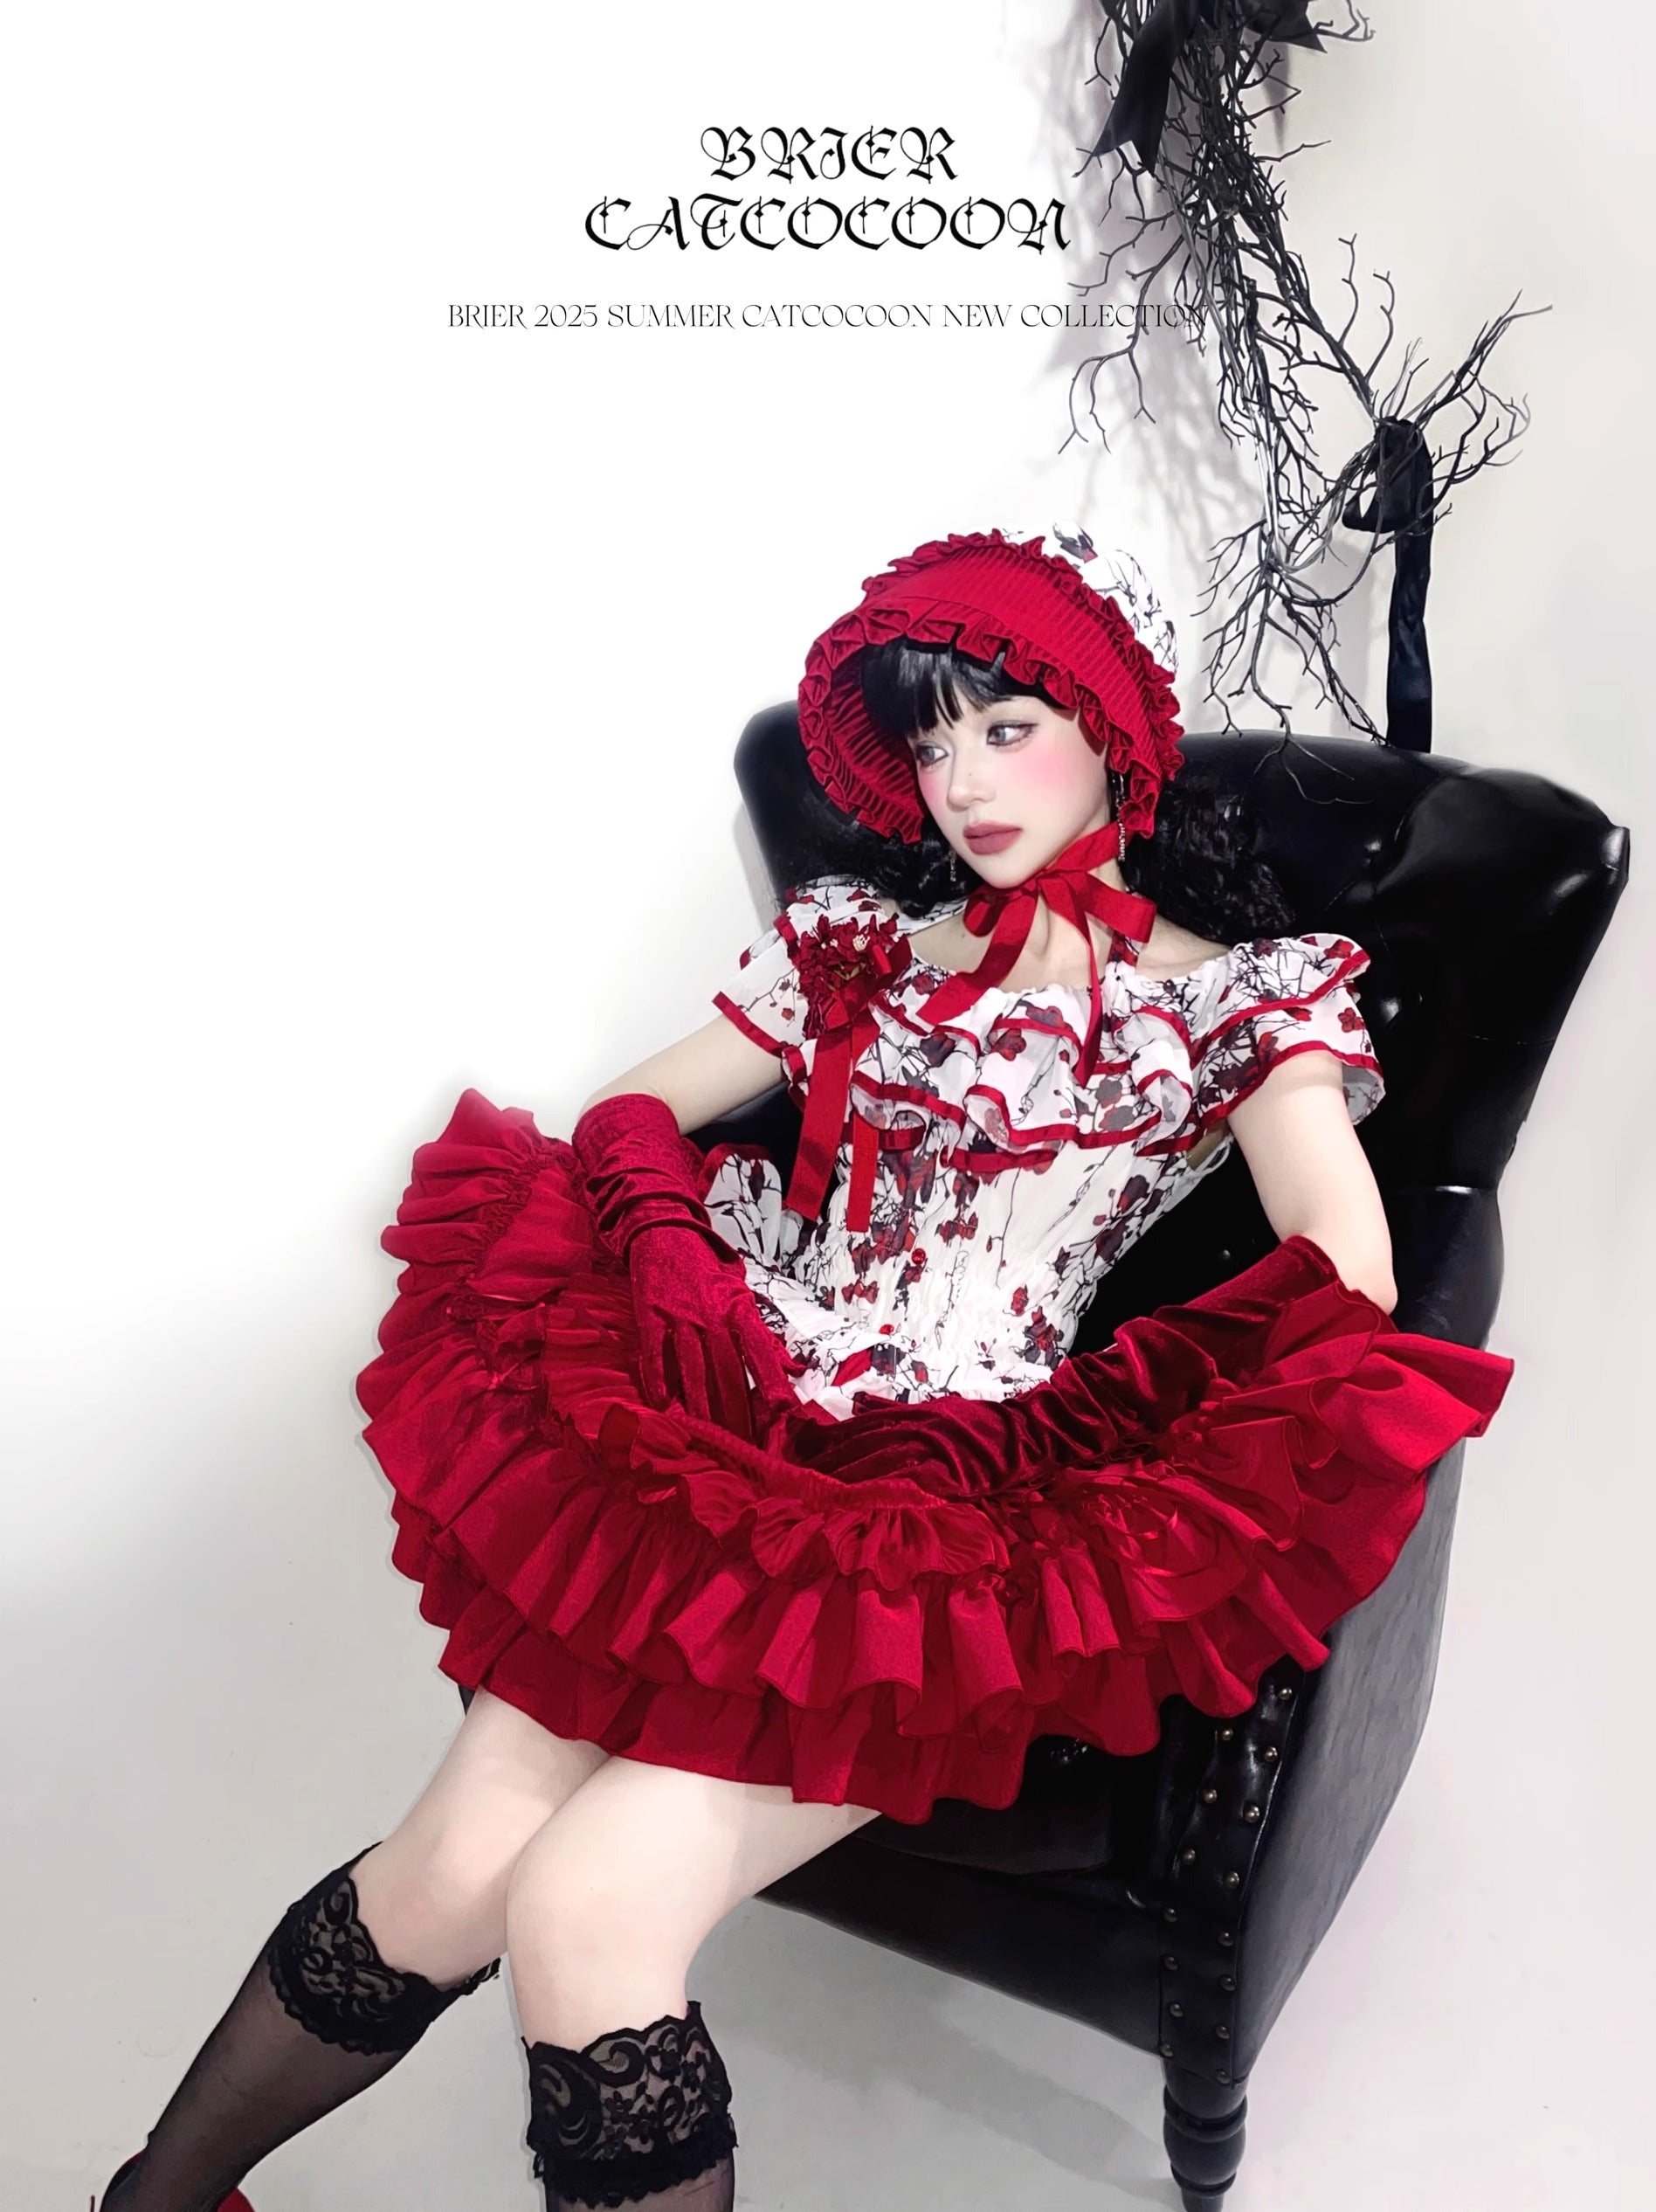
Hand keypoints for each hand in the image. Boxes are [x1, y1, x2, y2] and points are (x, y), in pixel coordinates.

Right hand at [627, 1223, 796, 1437]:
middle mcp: (711, 1314)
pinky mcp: (650, 1317)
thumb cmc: (706, 1272)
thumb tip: (793, 1367)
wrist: (664, 1234)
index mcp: (738, 1308)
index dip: (770, 1379)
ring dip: (701, 1408)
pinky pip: (656, 1357)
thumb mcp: (740, 1297)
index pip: (759, 1348)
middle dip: (736, 1411)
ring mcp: (679, 1316)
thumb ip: (764, 1335)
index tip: (782, 1409)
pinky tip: (666, 1408)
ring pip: (693, 1370)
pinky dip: (660, 1383)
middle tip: (743, 1445)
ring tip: (710, 1438)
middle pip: (727, 1370)